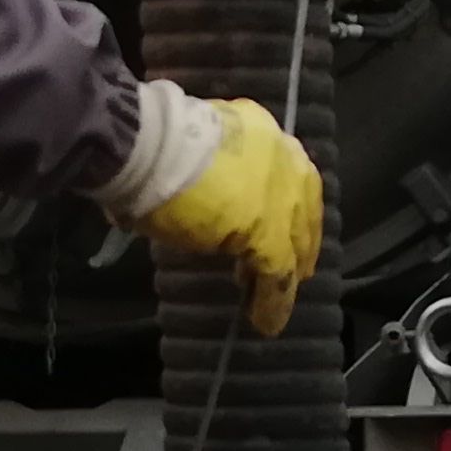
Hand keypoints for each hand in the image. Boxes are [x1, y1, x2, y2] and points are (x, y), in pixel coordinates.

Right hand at [113, 85, 322, 337]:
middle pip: (302, 208)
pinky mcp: (271, 233)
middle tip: (289, 269)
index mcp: (260, 130)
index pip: (287, 175)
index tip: (278, 230)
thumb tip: (203, 194)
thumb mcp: (197, 148)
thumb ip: (216, 171)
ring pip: (294, 242)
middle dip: (295, 241)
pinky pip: (278, 272)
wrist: (148, 146)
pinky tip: (265, 320)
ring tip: (271, 298)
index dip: (284, 208)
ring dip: (285, 272)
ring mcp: (282, 194)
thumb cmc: (153, 144)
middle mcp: (282, 156)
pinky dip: (273, 300)